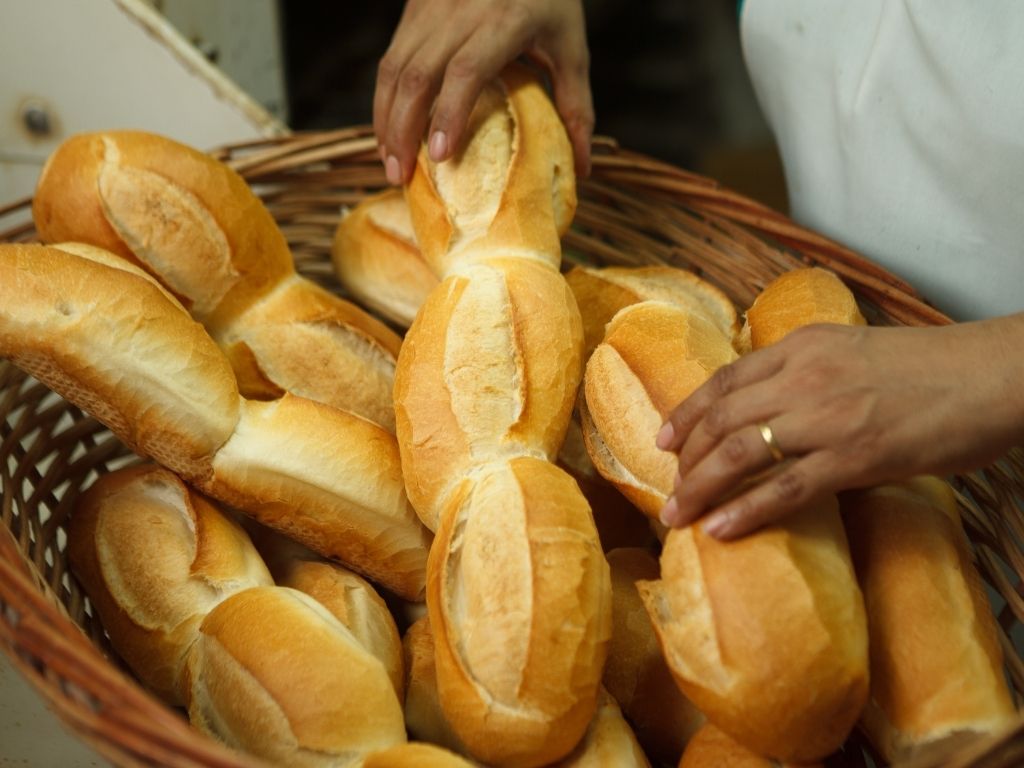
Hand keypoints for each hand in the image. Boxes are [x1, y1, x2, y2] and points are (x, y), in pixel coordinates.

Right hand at [374, 0, 591, 185]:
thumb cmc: (551, 1)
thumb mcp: (572, 50)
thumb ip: (576, 109)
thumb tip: (582, 168)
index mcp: (505, 20)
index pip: (466, 71)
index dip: (449, 115)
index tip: (439, 156)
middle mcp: (460, 10)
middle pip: (417, 75)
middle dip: (402, 130)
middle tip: (402, 177)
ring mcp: (431, 6)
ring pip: (393, 68)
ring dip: (385, 119)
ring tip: (391, 162)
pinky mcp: (414, 7)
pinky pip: (391, 58)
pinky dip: (386, 99)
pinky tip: (390, 130)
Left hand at [656, 317, 1023, 538]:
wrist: (994, 373)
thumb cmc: (931, 367)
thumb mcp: (854, 351)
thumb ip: (808, 373)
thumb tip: (775, 408)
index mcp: (802, 346)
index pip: (724, 380)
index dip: (686, 413)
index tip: (663, 440)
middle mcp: (803, 377)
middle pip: (721, 419)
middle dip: (685, 459)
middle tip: (668, 490)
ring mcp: (827, 418)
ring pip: (741, 453)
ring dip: (700, 488)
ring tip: (677, 517)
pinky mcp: (856, 457)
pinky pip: (785, 489)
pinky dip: (746, 511)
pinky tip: (720, 529)